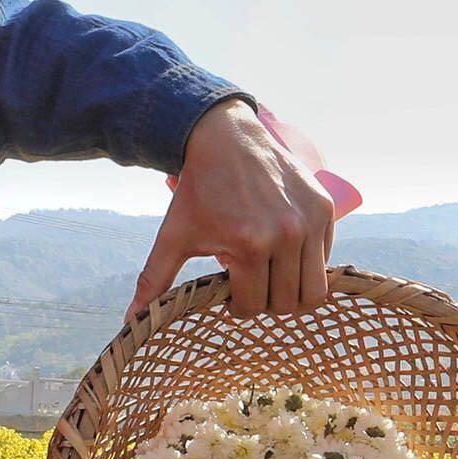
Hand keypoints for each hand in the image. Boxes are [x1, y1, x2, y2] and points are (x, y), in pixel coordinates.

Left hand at [136, 100, 337, 316]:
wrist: (226, 137)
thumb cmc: (199, 189)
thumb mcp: (174, 234)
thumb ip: (155, 280)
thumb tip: (132, 321)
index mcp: (249, 246)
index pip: (253, 307)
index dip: (238, 306)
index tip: (230, 293)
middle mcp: (285, 236)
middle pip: (286, 303)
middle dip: (266, 302)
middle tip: (251, 284)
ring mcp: (309, 222)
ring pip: (314, 290)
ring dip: (292, 292)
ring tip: (272, 276)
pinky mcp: (323, 209)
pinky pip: (325, 260)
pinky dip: (308, 265)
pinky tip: (286, 252)